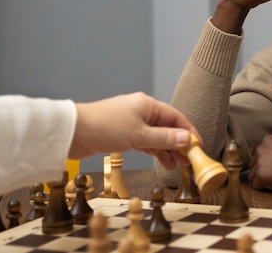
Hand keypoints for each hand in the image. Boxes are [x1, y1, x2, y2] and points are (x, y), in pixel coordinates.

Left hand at [69, 92, 198, 169]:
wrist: (73, 132)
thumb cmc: (105, 127)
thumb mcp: (140, 135)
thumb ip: (165, 139)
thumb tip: (187, 139)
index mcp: (148, 105)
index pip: (176, 118)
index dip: (189, 132)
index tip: (198, 146)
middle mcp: (141, 111)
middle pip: (167, 127)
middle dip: (179, 143)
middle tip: (189, 159)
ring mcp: (131, 122)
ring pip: (156, 136)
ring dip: (167, 150)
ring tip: (176, 165)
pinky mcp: (122, 133)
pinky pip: (144, 141)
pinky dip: (153, 150)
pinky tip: (160, 161)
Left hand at [248, 135, 271, 191]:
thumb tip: (266, 160)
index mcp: (265, 140)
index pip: (256, 154)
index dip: (265, 163)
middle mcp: (260, 149)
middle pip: (252, 165)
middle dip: (262, 171)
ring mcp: (260, 162)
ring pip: (253, 176)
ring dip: (263, 180)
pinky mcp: (262, 176)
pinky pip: (256, 186)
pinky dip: (265, 188)